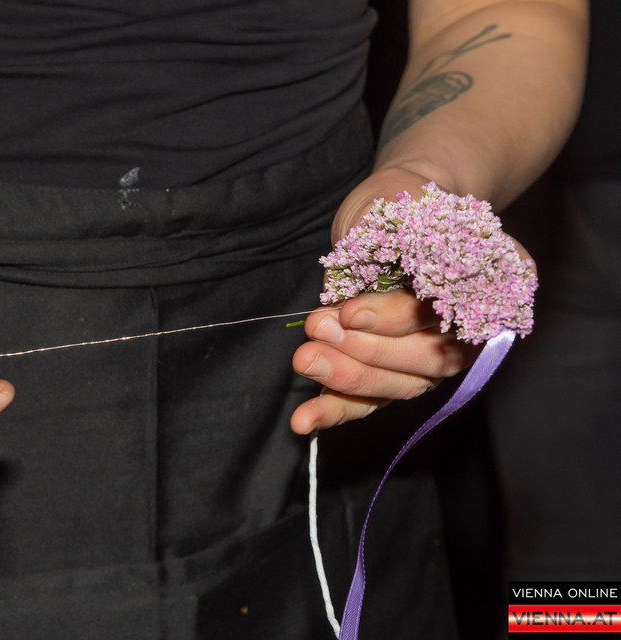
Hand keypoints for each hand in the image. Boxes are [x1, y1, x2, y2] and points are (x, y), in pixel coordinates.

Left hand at [290, 167, 477, 433]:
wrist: (399, 210)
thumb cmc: (401, 202)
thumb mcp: (394, 199)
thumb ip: (384, 231)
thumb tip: (357, 263)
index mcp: (491, 283)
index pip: (445, 313)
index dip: (395, 318)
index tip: (349, 311)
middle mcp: (473, 331)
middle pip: (427, 358)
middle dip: (365, 349)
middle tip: (318, 327)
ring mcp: (437, 359)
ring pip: (400, 386)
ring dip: (347, 378)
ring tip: (305, 359)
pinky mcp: (397, 376)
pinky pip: (373, 402)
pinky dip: (336, 410)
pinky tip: (304, 421)